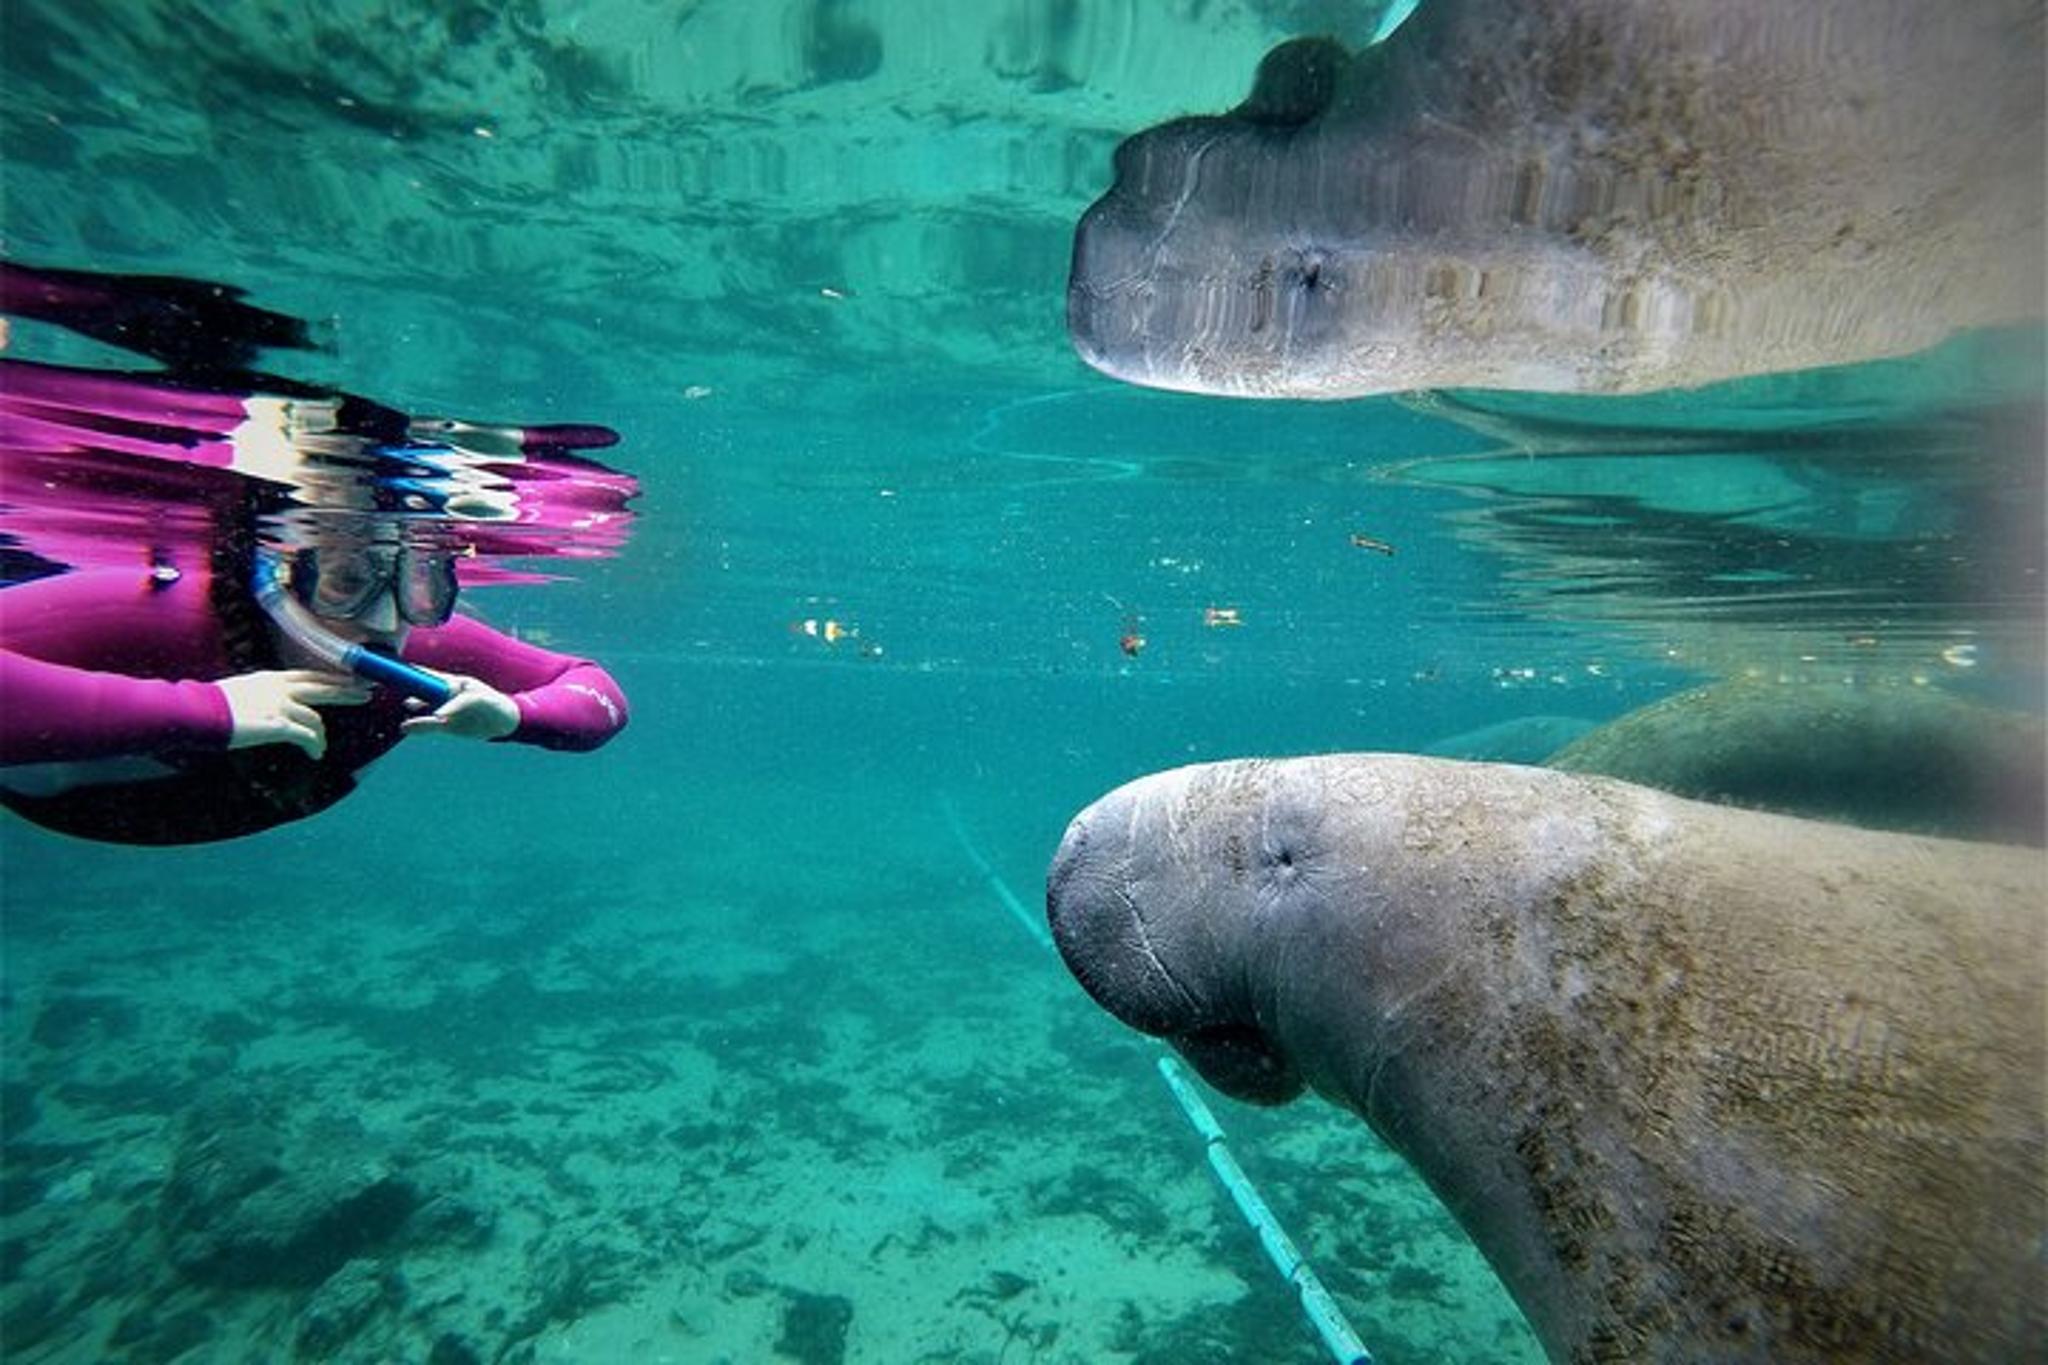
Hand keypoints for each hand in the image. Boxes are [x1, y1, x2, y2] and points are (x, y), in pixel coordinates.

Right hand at [219, 669, 368, 758]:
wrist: (197, 713)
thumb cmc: (211, 706)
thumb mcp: (241, 691)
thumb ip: (261, 693)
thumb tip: (268, 703)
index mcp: (271, 678)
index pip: (311, 674)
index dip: (333, 677)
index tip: (350, 678)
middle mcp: (280, 687)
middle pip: (325, 687)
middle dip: (348, 691)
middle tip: (366, 694)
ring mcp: (280, 705)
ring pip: (315, 719)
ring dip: (320, 735)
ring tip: (320, 747)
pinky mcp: (279, 724)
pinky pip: (307, 736)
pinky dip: (314, 746)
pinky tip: (315, 754)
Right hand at [399, 674, 518, 740]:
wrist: (507, 724)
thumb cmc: (494, 705)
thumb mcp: (479, 701)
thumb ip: (457, 706)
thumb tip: (437, 717)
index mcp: (452, 683)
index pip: (426, 675)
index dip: (409, 672)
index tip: (391, 669)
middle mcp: (444, 695)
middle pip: (419, 690)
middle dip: (404, 687)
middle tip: (384, 684)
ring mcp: (444, 709)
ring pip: (422, 708)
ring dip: (412, 707)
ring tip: (403, 706)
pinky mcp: (446, 725)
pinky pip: (428, 725)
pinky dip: (417, 726)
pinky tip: (405, 727)